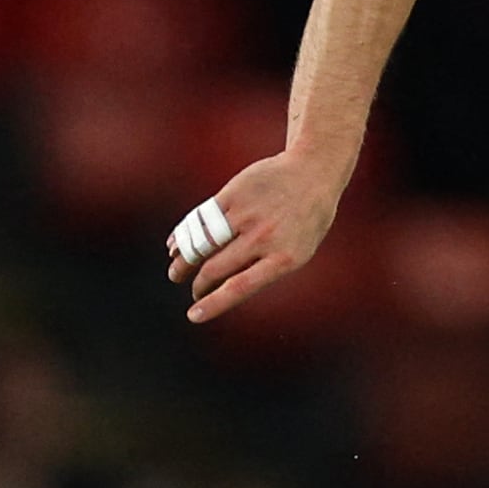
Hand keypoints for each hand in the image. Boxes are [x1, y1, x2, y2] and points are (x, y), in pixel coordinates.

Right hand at [168, 149, 341, 324]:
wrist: (314, 171)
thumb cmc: (306, 219)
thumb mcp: (298, 250)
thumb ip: (264, 267)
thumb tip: (223, 287)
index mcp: (284, 258)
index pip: (240, 287)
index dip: (213, 304)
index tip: (192, 315)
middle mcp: (264, 237)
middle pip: (215, 268)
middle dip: (198, 284)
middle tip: (193, 289)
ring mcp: (247, 214)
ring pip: (203, 244)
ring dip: (183, 261)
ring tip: (175, 272)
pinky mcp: (234, 194)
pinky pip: (201, 218)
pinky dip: (184, 234)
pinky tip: (175, 244)